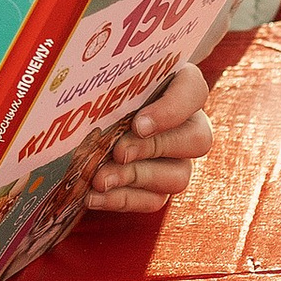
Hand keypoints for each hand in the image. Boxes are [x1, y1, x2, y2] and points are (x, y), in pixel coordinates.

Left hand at [83, 60, 213, 213]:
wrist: (93, 114)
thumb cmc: (105, 88)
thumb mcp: (109, 79)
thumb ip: (110, 82)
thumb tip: (83, 93)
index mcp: (180, 86)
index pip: (194, 90)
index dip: (171, 110)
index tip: (138, 123)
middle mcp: (189, 124)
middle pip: (197, 139)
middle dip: (153, 147)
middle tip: (118, 152)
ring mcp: (179, 159)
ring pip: (179, 176)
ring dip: (136, 178)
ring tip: (100, 179)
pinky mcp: (160, 187)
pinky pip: (154, 201)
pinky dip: (122, 200)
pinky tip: (93, 197)